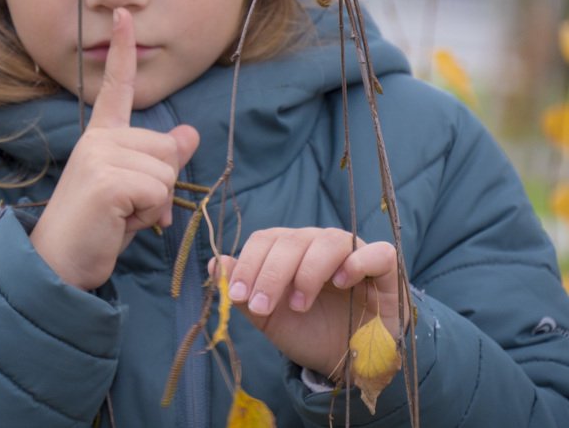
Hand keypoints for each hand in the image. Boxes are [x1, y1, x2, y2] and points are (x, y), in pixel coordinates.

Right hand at [30, 8, 199, 289]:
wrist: (58, 266)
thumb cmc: (96, 231)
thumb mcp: (135, 192)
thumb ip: (159, 162)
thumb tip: (189, 132)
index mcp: (100, 138)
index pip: (115, 87)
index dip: (122, 50)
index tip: (124, 13)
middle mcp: (97, 139)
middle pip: (166, 148)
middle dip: (160, 186)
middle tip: (128, 210)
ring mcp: (100, 155)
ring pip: (167, 171)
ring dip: (154, 204)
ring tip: (121, 218)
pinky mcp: (107, 178)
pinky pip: (159, 191)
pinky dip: (149, 216)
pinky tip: (119, 223)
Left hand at [210, 228, 406, 379]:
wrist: (348, 361)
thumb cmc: (307, 332)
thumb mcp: (269, 318)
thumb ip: (243, 293)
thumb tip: (216, 264)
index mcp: (290, 250)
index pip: (265, 240)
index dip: (249, 264)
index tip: (241, 296)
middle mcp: (318, 244)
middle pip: (292, 240)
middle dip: (271, 274)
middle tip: (262, 306)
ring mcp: (353, 252)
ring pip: (328, 241)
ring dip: (307, 272)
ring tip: (299, 305)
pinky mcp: (385, 269)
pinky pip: (377, 252)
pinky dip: (357, 263)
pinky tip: (341, 283)